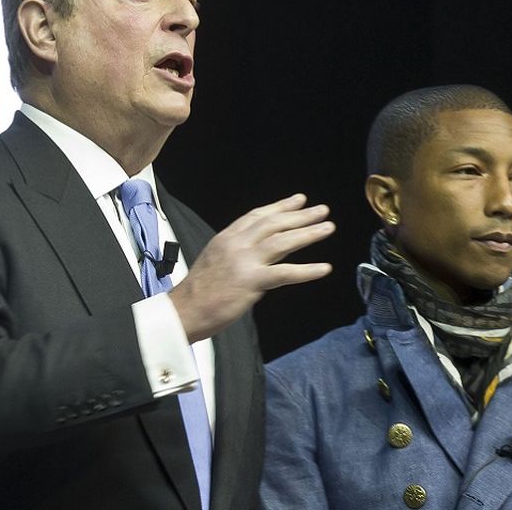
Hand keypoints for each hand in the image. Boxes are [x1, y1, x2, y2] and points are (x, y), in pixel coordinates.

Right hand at [169, 193, 334, 341]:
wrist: (183, 311)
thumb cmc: (198, 293)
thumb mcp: (214, 260)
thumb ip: (234, 253)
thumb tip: (255, 255)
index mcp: (227, 238)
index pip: (257, 216)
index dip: (280, 206)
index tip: (298, 200)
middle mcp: (237, 243)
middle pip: (274, 223)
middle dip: (300, 215)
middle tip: (322, 210)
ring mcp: (244, 261)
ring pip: (283, 241)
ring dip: (308, 233)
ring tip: (328, 227)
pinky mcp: (251, 281)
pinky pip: (285, 273)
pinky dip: (307, 270)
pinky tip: (325, 268)